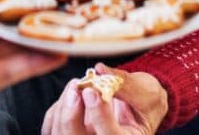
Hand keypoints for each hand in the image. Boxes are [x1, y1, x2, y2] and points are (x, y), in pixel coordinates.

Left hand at [41, 63, 167, 134]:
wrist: (139, 106)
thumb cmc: (146, 101)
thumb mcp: (146, 91)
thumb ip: (124, 82)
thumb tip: (100, 70)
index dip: (99, 116)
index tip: (91, 91)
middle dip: (71, 115)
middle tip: (76, 87)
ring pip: (60, 134)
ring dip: (63, 107)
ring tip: (76, 86)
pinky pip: (52, 127)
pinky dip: (57, 109)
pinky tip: (71, 94)